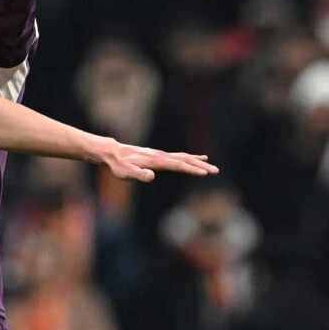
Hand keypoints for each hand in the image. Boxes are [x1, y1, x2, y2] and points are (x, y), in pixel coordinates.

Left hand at [98, 138, 217, 182]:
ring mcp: (161, 155)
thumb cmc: (119, 165)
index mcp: (156, 161)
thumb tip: (151, 176)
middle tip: (216, 171)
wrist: (113, 153)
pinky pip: (180, 156)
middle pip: (185, 160)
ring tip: (212, 167)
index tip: (204, 173)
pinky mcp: (160, 156)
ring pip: (184, 157)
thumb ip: (138, 175)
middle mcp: (161, 156)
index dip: (191, 169)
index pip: (177, 165)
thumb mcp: (125, 173)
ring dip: (199, 162)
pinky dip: (191, 157)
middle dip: (201, 166)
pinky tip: (200, 158)